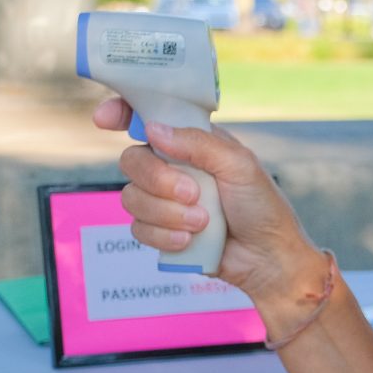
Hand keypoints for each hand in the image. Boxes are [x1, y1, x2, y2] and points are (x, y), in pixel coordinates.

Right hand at [91, 98, 328, 323]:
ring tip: (203, 223)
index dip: (120, 113)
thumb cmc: (262, 207)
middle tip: (194, 194)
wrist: (268, 259)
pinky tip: (190, 241)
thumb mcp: (239, 166)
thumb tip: (153, 129)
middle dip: (159, 181)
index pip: (147, 117)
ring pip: (131, 198)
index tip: (104, 119)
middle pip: (131, 161)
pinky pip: (138, 229)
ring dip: (168, 213)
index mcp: (190, 142)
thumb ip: (197, 144)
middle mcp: (172, 167)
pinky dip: (165, 236)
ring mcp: (164, 201)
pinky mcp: (160, 232)